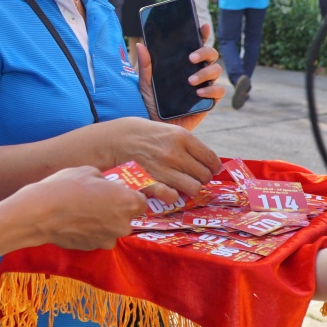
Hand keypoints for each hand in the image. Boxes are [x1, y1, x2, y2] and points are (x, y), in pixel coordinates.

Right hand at [16, 167, 144, 250]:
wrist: (40, 213)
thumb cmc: (66, 186)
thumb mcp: (89, 171)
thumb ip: (105, 181)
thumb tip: (106, 186)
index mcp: (128, 203)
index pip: (142, 202)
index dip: (130, 196)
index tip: (118, 192)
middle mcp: (123, 225)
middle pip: (127, 217)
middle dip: (116, 209)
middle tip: (98, 199)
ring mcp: (107, 240)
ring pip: (112, 229)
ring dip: (104, 221)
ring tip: (83, 211)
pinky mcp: (92, 248)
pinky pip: (97, 237)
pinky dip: (90, 231)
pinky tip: (75, 221)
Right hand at [95, 115, 218, 202]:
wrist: (113, 140)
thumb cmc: (142, 134)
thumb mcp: (167, 129)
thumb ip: (186, 143)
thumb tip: (206, 159)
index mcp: (182, 137)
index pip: (211, 159)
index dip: (213, 167)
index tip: (211, 169)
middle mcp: (175, 153)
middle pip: (205, 175)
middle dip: (202, 178)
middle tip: (194, 177)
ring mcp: (163, 169)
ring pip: (194, 188)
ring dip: (191, 189)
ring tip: (184, 185)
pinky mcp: (152, 182)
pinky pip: (173, 197)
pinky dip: (173, 196)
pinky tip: (170, 191)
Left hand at [134, 22, 225, 132]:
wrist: (156, 126)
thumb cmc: (151, 104)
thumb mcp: (145, 84)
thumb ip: (145, 67)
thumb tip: (141, 45)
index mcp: (184, 65)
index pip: (196, 45)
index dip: (202, 34)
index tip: (202, 27)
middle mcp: (197, 72)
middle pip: (211, 55)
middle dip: (204, 52)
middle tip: (190, 58)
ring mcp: (204, 86)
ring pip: (216, 71)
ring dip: (205, 72)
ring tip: (191, 81)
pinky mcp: (208, 102)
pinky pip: (218, 92)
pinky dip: (211, 90)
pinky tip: (199, 92)